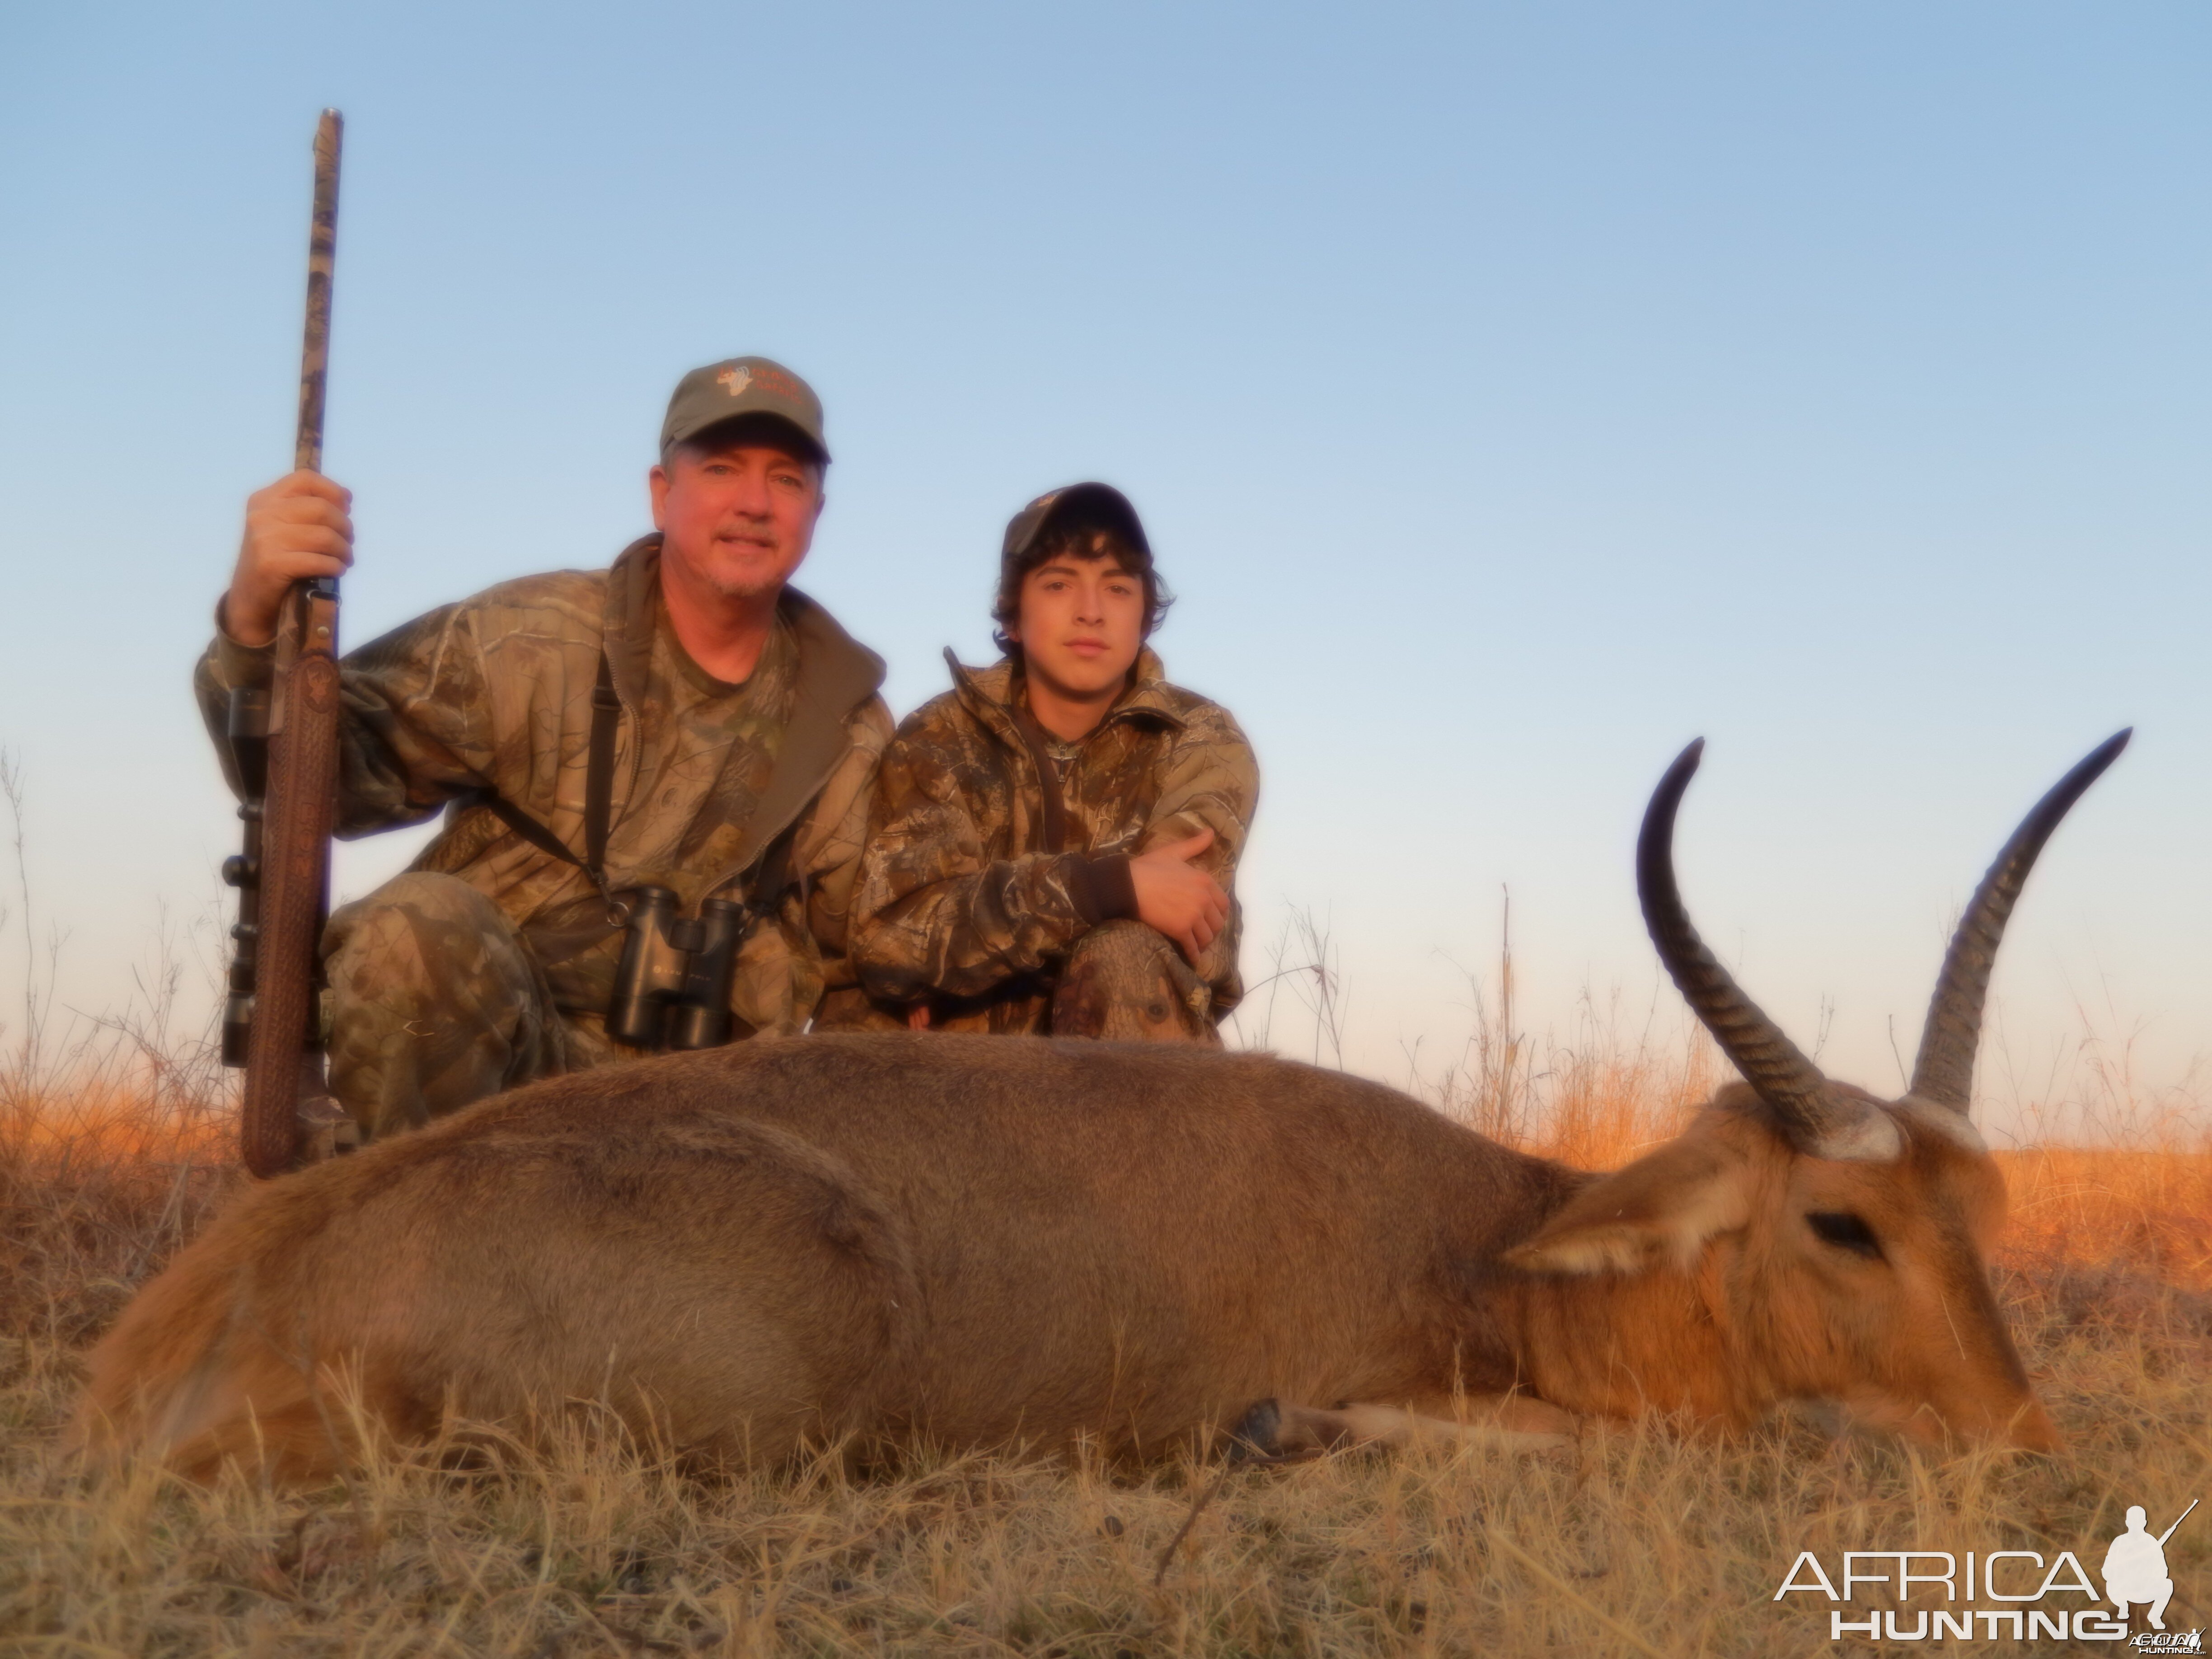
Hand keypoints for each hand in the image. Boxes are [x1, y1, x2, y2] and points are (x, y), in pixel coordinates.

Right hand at [224, 471, 353, 646]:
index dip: (333, 490)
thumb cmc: (275, 559)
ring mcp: (264, 539)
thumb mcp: (281, 526)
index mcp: (264, 499)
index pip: (304, 479)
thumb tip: (345, 499)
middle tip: (349, 542)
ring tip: (346, 559)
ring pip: (325, 536)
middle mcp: (261, 515)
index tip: (347, 506)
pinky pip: (319, 560)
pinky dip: (336, 566)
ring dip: (344, 550)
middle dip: (345, 526)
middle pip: (322, 508)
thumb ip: (305, 509)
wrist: (249, 598)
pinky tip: (337, 570)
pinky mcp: (272, 564)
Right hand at [1129, 828, 1229, 964]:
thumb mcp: (1174, 852)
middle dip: (1211, 929)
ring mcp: (1193, 915)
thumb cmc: (1149, 867)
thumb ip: (1194, 845)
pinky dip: (1194, 955)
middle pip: (1217, 922)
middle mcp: (1203, 899)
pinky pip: (1193, 947)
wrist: (1128, 885)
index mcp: (1204, 881)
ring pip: (1208, 937)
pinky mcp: (1181, 930)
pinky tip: (1192, 958)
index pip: (1223, 903)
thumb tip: (1210, 832)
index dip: (1218, 913)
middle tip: (1202, 933)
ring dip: (1203, 943)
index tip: (1210, 918)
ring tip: (1196, 945)